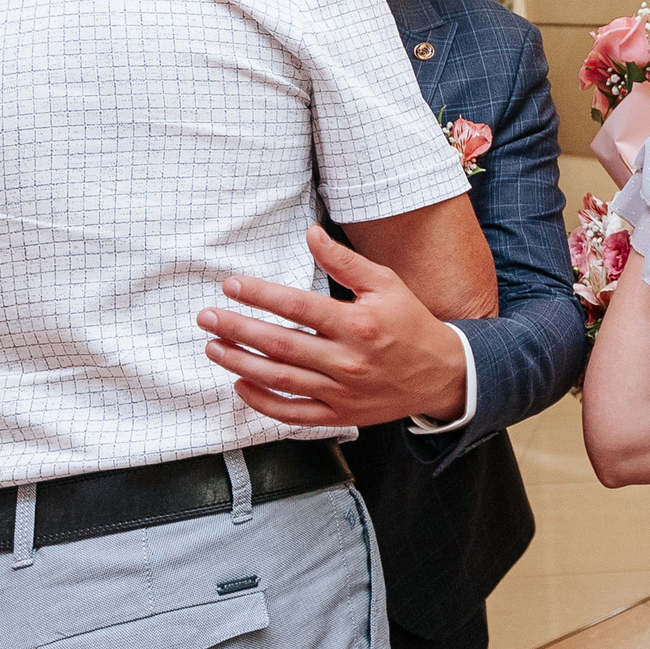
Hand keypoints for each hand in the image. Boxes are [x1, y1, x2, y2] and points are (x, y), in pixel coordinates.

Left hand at [198, 227, 469, 427]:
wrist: (442, 374)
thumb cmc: (411, 324)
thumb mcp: (386, 283)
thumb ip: (345, 261)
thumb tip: (311, 234)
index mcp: (358, 324)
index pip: (298, 307)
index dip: (260, 295)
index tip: (231, 285)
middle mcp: (348, 360)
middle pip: (280, 345)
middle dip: (237, 329)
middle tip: (207, 317)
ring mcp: (342, 391)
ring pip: (280, 379)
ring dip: (240, 363)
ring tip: (213, 347)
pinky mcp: (340, 414)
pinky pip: (293, 413)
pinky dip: (263, 402)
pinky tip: (241, 384)